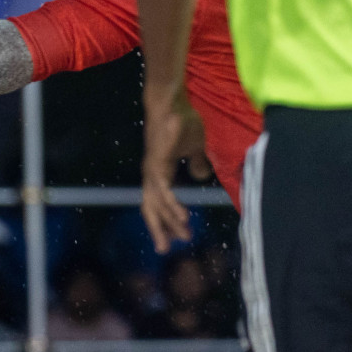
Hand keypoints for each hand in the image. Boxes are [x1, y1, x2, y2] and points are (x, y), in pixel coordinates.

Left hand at [141, 85, 207, 253]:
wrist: (173, 102)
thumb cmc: (183, 121)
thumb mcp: (195, 147)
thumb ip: (197, 162)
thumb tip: (200, 175)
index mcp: (157, 174)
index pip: (157, 203)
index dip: (163, 221)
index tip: (173, 238)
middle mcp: (151, 175)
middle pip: (151, 209)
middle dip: (160, 229)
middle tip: (167, 249)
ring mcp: (151, 169)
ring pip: (158, 202)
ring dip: (169, 220)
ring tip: (183, 234)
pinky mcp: (157, 163)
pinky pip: (164, 189)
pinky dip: (172, 204)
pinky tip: (182, 216)